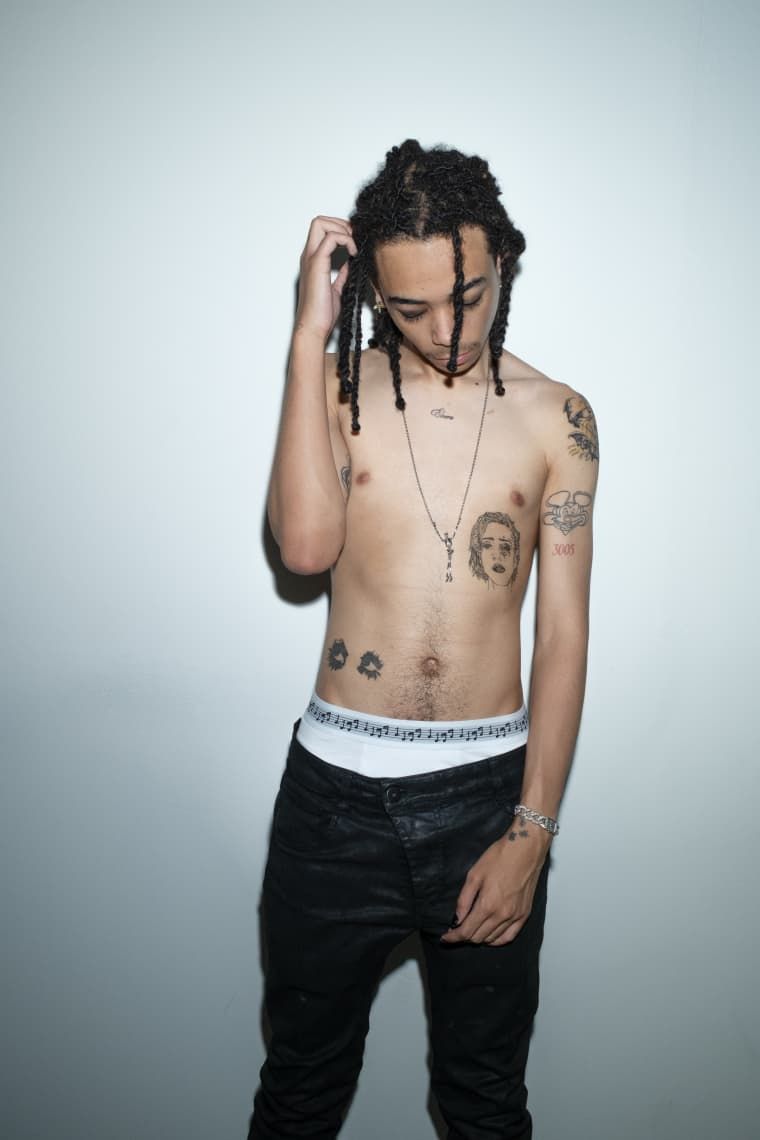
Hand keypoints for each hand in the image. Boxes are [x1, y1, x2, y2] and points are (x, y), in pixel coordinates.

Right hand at [295, 216, 357, 341]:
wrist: (314, 327)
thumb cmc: (322, 313)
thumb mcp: (337, 288)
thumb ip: (341, 273)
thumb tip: (349, 263)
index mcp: (313, 260)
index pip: (321, 229)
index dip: (339, 228)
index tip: (354, 241)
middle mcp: (309, 255)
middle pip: (319, 221)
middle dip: (341, 224)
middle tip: (355, 239)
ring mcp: (311, 258)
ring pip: (321, 223)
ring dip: (342, 229)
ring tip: (354, 246)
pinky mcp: (317, 264)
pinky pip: (331, 238)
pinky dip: (346, 240)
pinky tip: (354, 254)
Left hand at [440, 824, 550, 946]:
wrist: (525, 850)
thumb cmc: (499, 857)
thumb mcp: (474, 875)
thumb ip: (464, 901)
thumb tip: (456, 920)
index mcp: (487, 905)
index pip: (466, 931)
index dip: (453, 937)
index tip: (445, 938)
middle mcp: (502, 915)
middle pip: (478, 938)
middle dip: (464, 937)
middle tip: (456, 930)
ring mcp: (515, 916)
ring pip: (492, 939)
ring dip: (479, 938)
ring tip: (471, 930)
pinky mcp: (524, 914)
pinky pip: (509, 937)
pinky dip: (497, 940)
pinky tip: (489, 936)